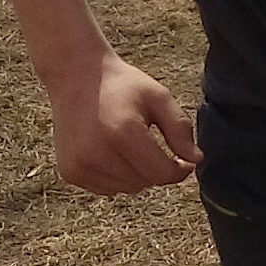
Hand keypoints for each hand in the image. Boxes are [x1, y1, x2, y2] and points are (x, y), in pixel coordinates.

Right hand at [46, 50, 197, 194]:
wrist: (75, 76)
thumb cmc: (121, 85)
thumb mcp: (158, 97)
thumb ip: (180, 128)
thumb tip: (196, 160)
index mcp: (122, 132)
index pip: (162, 173)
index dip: (179, 170)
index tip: (184, 161)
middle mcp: (97, 153)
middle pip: (145, 182)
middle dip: (155, 168)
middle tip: (149, 142)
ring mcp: (80, 165)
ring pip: (128, 189)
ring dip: (136, 174)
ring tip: (127, 143)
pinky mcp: (70, 172)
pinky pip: (107, 189)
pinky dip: (116, 176)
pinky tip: (109, 150)